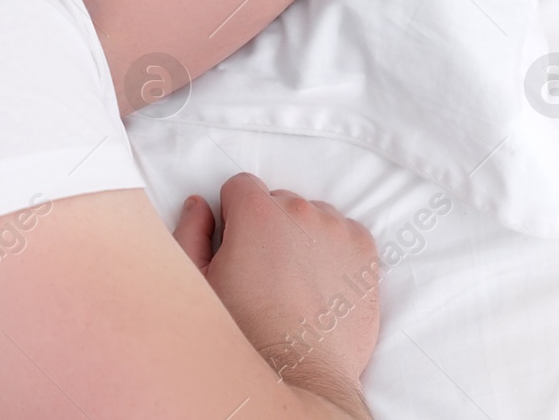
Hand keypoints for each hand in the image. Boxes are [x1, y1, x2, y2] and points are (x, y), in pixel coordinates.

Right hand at [173, 173, 378, 411]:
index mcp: (256, 212)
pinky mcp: (366, 252)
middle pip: (279, 201)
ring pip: (314, 216)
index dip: (234, 216)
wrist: (299, 373)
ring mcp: (338, 230)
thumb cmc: (246, 332)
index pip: (241, 186)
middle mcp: (300, 211)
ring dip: (303, 236)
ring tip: (296, 280)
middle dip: (270, 227)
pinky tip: (321, 282)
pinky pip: (345, 233)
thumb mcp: (199, 281)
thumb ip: (192, 232)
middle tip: (265, 271)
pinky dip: (335, 250)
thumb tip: (200, 205)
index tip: (238, 246)